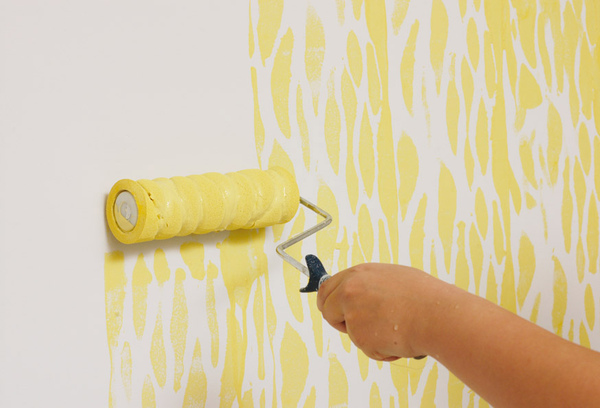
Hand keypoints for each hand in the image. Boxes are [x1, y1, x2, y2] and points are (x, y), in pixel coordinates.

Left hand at [317, 263, 439, 360]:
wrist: (436, 315)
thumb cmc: (423, 297)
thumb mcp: (390, 278)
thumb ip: (368, 285)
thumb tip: (360, 295)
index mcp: (358, 274)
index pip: (327, 288)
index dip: (330, 302)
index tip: (334, 310)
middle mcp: (350, 291)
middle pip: (326, 309)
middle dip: (338, 321)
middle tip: (358, 328)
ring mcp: (353, 313)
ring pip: (349, 331)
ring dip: (366, 336)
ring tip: (393, 328)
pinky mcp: (359, 335)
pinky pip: (366, 347)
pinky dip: (380, 349)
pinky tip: (397, 338)